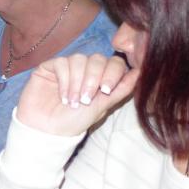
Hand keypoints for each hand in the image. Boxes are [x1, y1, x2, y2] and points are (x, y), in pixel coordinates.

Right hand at [17, 54, 139, 135]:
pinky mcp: (49, 67)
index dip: (112, 73)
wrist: (47, 130)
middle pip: (97, 59)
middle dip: (94, 78)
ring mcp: (66, 67)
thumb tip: (141, 72)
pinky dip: (64, 80)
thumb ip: (121, 89)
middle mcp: (84, 69)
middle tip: (86, 99)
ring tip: (73, 101)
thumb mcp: (102, 106)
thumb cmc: (74, 122)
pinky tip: (63, 96)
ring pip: (79, 59)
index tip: (105, 91)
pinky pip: (61, 63)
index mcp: (99, 77)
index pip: (113, 62)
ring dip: (77, 82)